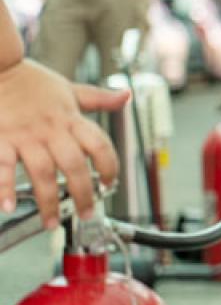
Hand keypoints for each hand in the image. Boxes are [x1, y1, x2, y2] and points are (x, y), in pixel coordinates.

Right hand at [0, 61, 127, 229]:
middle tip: (86, 213)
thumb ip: (98, 98)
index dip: (109, 166)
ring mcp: (24, 135)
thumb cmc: (31, 82)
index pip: (99, 145)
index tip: (110, 184)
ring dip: (47, 200)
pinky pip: (3, 166)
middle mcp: (50, 128)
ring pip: (41, 172)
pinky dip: (3, 187)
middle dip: (83, 193)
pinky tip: (6, 205)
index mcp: (70, 118)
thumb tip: (125, 96)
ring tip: (51, 222)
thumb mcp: (69, 88)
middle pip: (74, 165)